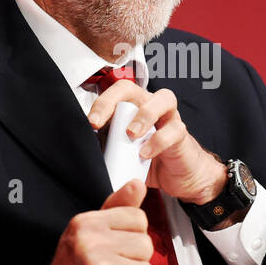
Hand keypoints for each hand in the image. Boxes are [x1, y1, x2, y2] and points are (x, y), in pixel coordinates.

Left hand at [86, 79, 226, 205]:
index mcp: (131, 108)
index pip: (114, 93)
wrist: (178, 176)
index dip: (101, 103)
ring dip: (143, 115)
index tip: (90, 123)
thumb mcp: (121, 154)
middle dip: (112, 101)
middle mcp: (149, 106)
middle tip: (99, 123)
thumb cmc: (148, 160)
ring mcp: (169, 118)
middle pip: (131, 88)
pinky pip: (174, 130)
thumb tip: (84, 150)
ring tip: (130, 135)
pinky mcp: (181, 135)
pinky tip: (145, 154)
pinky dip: (158, 140)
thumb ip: (107, 146)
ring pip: (163, 99)